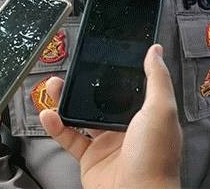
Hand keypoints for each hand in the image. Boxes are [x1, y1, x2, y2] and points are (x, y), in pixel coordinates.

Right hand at [39, 44, 181, 188]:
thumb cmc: (156, 159)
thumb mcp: (160, 110)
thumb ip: (157, 78)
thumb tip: (156, 51)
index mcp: (148, 113)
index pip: (130, 85)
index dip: (116, 70)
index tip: (101, 54)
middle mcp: (128, 127)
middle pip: (102, 98)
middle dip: (85, 83)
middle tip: (72, 69)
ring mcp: (107, 142)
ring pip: (82, 115)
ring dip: (66, 100)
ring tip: (53, 85)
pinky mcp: (90, 158)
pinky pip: (70, 138)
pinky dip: (56, 126)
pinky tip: (49, 114)